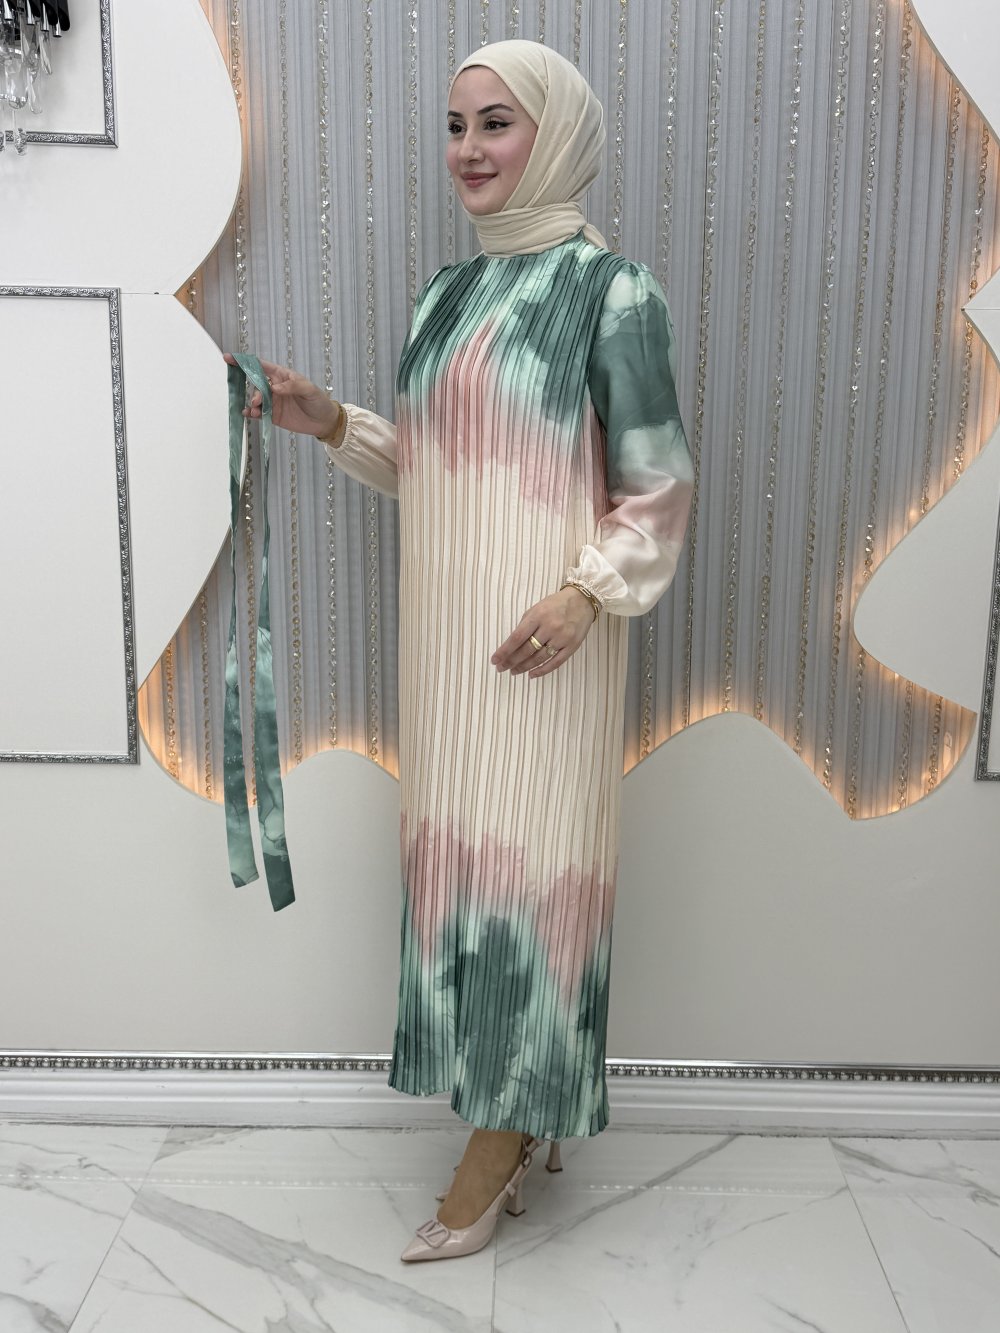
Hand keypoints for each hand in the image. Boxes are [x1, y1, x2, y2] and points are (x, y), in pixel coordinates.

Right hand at [222, 354, 340, 438]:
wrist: (324, 422)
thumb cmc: (318, 401)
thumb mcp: (309, 389)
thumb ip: (292, 386)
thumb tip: (275, 388)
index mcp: (282, 376)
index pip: (261, 366)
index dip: (245, 362)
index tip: (230, 358)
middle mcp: (274, 387)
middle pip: (256, 384)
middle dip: (253, 390)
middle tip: (257, 400)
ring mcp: (272, 402)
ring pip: (256, 399)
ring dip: (252, 403)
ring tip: (255, 409)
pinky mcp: (272, 415)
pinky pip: (258, 413)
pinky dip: (251, 413)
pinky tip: (248, 414)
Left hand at [491, 587, 595, 679]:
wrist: (583, 601)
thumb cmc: (556, 604)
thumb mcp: (537, 608)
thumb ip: (525, 625)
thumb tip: (511, 645)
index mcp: (538, 616)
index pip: (517, 637)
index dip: (504, 651)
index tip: (495, 660)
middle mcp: (550, 627)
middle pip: (527, 650)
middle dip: (511, 661)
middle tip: (501, 668)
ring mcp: (562, 638)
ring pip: (539, 658)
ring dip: (524, 667)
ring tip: (513, 671)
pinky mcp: (572, 646)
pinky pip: (555, 663)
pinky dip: (542, 671)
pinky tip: (531, 675)